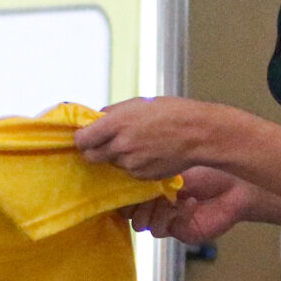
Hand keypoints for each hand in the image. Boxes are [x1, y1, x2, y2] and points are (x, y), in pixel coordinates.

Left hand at [76, 97, 250, 181]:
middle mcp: (120, 145)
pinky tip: (148, 153)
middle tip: (107, 143)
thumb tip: (96, 120)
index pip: (82, 139)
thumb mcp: (137, 104)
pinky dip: (133, 165)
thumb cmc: (172, 113)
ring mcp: (130, 164)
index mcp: (115, 123)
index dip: (82, 138)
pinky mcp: (141, 176)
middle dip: (95, 150)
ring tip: (138, 144)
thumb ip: (113, 114)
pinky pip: (128, 172)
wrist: (198, 134)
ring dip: (118, 157)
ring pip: (112, 164)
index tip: (86, 136)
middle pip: (91, 156)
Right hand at [129, 166, 252, 246]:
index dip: (124, 193)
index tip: (127, 185)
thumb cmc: (210, 171)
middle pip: (129, 214)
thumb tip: (129, 174)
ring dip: (154, 209)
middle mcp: (157, 205)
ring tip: (171, 197)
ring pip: (142, 224)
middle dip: (136, 203)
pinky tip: (191, 202)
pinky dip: (175, 214)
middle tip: (150, 192)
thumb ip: (151, 174)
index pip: (126, 196)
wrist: (237, 186)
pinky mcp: (180, 231)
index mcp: (152, 187)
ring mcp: (167, 220)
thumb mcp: (175, 167)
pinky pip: (164, 228)